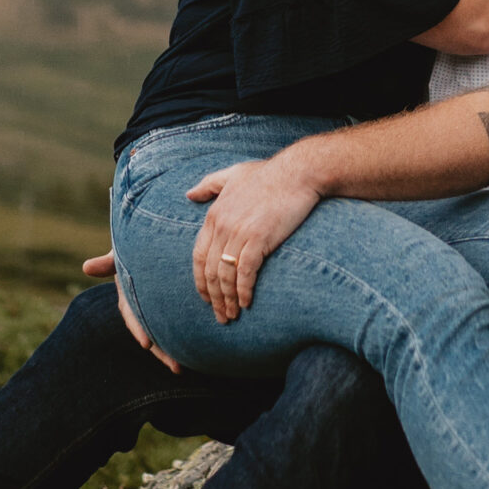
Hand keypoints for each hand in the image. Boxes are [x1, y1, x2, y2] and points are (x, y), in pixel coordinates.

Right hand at [80, 250, 179, 370]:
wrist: (149, 240)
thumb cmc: (133, 243)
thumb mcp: (120, 252)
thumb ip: (108, 261)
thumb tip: (86, 267)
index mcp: (128, 293)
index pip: (132, 315)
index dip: (139, 329)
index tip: (147, 344)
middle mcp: (140, 303)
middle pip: (151, 331)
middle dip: (161, 350)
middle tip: (176, 367)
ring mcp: (154, 306)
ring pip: (163, 332)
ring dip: (171, 351)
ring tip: (182, 369)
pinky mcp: (170, 305)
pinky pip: (175, 323)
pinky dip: (182, 336)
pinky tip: (196, 352)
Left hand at [186, 156, 319, 320]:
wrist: (299, 172)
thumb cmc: (269, 173)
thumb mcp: (233, 174)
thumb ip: (209, 184)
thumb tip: (188, 194)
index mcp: (214, 214)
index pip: (198, 256)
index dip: (201, 281)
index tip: (207, 298)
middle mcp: (222, 225)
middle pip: (210, 271)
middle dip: (214, 298)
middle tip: (221, 316)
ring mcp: (239, 232)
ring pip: (225, 275)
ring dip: (228, 300)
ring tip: (233, 315)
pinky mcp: (259, 238)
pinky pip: (245, 272)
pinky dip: (244, 291)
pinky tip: (247, 303)